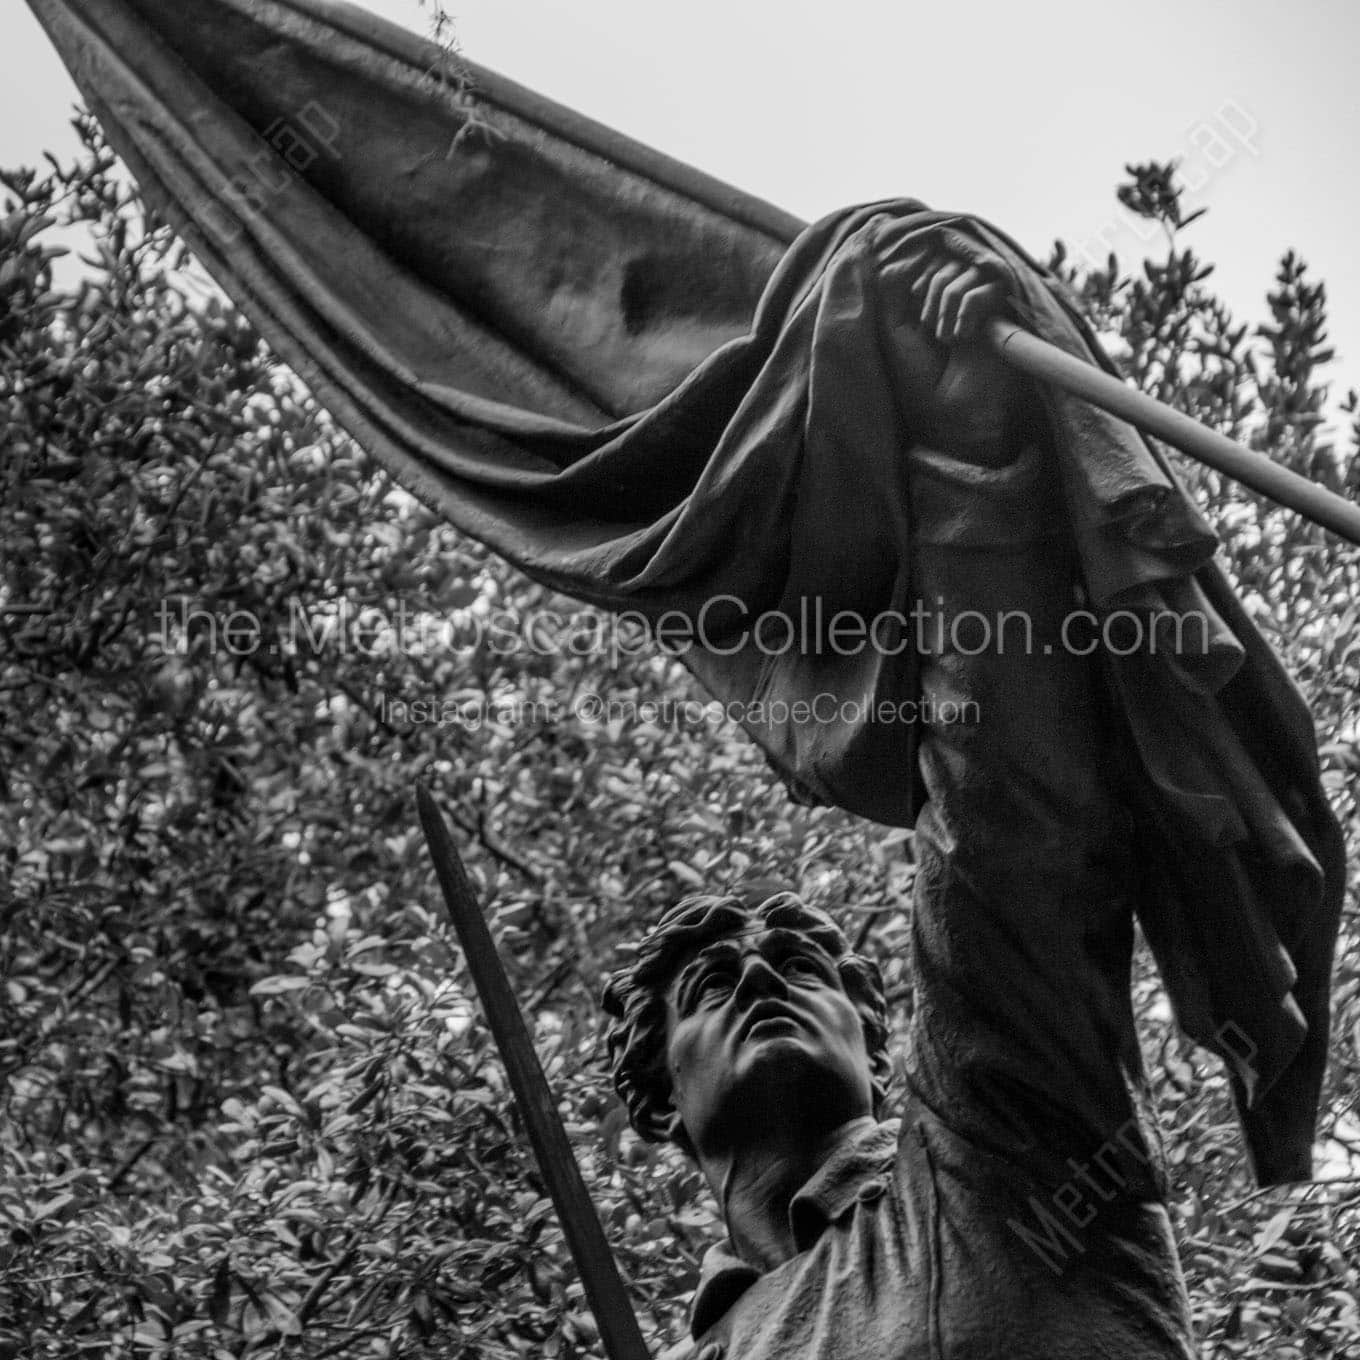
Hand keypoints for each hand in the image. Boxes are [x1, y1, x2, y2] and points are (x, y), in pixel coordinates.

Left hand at [889, 240, 1025, 464]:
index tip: (916, 311)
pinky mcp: (1004, 311)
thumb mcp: (893, 331)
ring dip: (946, 306)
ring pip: (961, 272)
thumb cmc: (920, 378)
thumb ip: (891, 292)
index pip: (926, 258)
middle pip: (943, 259)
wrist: (950, 414)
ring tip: (948, 338)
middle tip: (932, 332)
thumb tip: (894, 254)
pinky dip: (966, 311)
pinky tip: (965, 337)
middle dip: (930, 294)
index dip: (918, 279)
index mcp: (933, 297)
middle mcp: (960, 294)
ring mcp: (984, 301)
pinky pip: (982, 287)